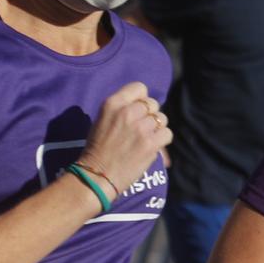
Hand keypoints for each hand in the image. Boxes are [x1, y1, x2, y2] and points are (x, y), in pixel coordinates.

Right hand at [79, 81, 170, 199]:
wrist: (97, 174)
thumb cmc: (98, 148)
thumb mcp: (101, 120)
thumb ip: (121, 108)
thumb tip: (144, 105)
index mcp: (112, 104)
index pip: (139, 88)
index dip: (140, 99)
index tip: (136, 110)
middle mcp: (127, 112)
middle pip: (152, 104)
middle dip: (149, 115)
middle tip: (139, 128)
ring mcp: (141, 128)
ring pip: (162, 118)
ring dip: (155, 128)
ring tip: (143, 138)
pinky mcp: (151, 143)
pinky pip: (167, 133)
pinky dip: (161, 140)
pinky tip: (149, 147)